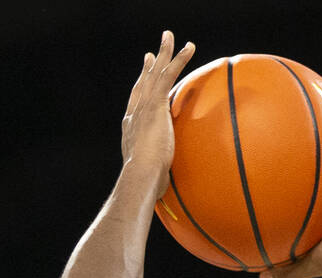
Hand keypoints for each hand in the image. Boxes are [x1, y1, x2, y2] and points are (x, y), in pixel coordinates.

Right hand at [121, 31, 194, 196]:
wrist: (141, 177)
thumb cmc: (147, 187)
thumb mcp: (155, 181)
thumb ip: (161, 181)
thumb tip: (168, 197)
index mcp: (133, 130)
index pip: (136, 106)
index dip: (140, 93)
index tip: (143, 83)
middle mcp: (135, 114)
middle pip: (142, 84)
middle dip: (148, 68)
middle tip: (151, 53)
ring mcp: (145, 107)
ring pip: (155, 73)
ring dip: (164, 53)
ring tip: (171, 36)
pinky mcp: (156, 104)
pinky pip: (170, 75)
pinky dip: (178, 59)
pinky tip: (189, 47)